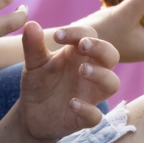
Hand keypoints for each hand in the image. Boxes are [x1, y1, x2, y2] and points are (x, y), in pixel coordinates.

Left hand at [16, 21, 118, 142]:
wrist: (31, 114)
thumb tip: (31, 24)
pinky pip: (96, 115)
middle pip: (111, 55)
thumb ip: (33, 46)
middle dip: (101, 48)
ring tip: (83, 70)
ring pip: (112, 83)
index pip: (89, 35)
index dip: (77, 32)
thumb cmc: (39, 83)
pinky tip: (72, 103)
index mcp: (78, 55)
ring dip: (101, 75)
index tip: (58, 36)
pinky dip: (87, 109)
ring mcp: (90, 95)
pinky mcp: (84, 118)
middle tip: (83, 46)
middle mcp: (90, 72)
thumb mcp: (33, 63)